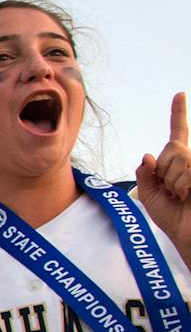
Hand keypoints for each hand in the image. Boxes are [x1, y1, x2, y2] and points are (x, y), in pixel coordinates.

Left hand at [135, 91, 190, 249]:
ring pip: (179, 158)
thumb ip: (146, 174)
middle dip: (164, 171)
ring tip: (182, 196)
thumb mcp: (150, 195)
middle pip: (171, 149)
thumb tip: (148, 155)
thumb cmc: (172, 218)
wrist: (189, 236)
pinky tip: (188, 196)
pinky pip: (187, 171)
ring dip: (173, 181)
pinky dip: (182, 185)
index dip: (178, 114)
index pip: (177, 135)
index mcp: (178, 164)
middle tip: (172, 192)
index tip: (179, 94)